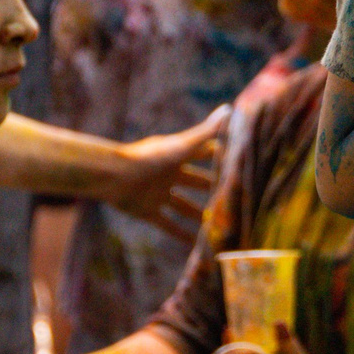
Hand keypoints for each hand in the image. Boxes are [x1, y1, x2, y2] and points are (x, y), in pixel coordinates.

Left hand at [108, 108, 224, 242]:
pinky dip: (180, 234)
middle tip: (235, 199)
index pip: (205, 153)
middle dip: (214, 189)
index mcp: (178, 155)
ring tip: (219, 226)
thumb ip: (206, 132)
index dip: (222, 157)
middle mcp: (170, 173)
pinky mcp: (147, 211)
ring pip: (184, 206)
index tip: (241, 162)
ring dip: (199, 215)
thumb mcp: (182, 146)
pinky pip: (167, 224)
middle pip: (197, 182)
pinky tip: (195, 245)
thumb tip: (229, 109)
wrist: (112, 175)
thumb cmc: (149, 157)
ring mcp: (159, 193)